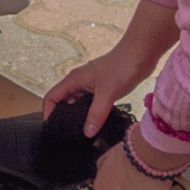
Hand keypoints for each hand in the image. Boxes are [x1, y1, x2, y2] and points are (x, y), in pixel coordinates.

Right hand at [43, 0, 180, 136]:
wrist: (141, 53)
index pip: (52, 96)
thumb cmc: (121, 67)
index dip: (48, 112)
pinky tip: (97, 124)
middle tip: (69, 136)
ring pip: (79, 104)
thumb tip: (87, 134)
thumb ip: (96, 114)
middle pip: (64, 101)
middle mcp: (79, 82)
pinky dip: (92, 114)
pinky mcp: (103, 89)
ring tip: (83, 134)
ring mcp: (91, 85)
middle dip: (64, 118)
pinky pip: (92, 104)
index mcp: (74, 80)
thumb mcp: (107, 94)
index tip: (52, 129)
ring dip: (80, 117)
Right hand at [91, 139, 180, 189]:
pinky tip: (146, 165)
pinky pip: (126, 162)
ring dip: (133, 177)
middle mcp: (99, 174)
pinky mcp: (118, 145)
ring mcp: (107, 157)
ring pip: (121, 175)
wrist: (153, 149)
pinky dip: (134, 165)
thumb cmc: (146, 182)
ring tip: (151, 178)